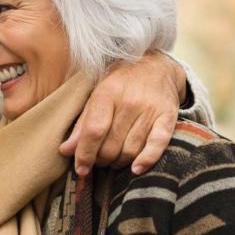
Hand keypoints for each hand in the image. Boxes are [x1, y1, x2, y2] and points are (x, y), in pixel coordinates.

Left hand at [59, 51, 185, 175]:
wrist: (157, 65)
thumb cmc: (121, 82)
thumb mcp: (97, 94)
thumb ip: (82, 124)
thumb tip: (65, 150)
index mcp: (108, 93)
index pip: (94, 130)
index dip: (85, 154)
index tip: (81, 169)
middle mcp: (130, 101)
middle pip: (111, 145)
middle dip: (102, 159)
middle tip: (99, 159)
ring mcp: (150, 109)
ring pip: (131, 150)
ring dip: (119, 162)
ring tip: (115, 159)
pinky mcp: (168, 117)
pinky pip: (157, 145)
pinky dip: (146, 160)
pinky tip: (136, 169)